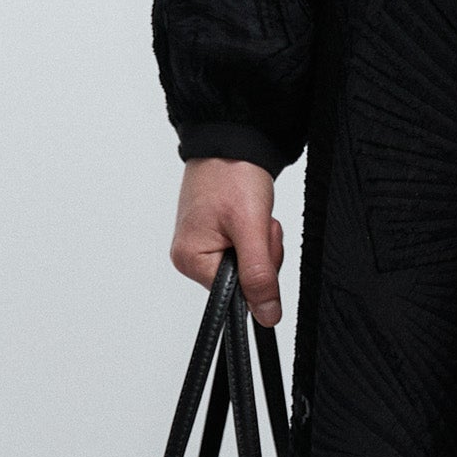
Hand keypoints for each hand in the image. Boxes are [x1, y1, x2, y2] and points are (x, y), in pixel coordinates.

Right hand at [171, 158, 282, 321]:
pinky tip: (250, 214)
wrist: (232, 140)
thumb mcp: (251, 227)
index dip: (258, 271)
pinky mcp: (214, 236)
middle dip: (262, 253)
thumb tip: (266, 316)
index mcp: (190, 260)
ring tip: (252, 213)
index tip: (259, 240)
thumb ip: (259, 275)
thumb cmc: (232, 174)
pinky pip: (245, 250)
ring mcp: (202, 246)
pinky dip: (255, 235)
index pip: (236, 293)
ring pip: (248, 265)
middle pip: (243, 280)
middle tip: (258, 222)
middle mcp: (190, 257)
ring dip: (262, 242)